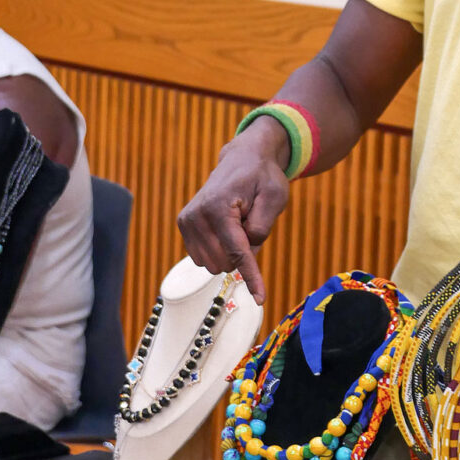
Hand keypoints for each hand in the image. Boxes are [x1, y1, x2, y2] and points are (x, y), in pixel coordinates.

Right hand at [177, 120, 290, 301]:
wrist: (242, 160)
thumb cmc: (262, 178)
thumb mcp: (275, 197)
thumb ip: (262, 226)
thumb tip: (245, 254)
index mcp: (218, 208)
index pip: (237, 252)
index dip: (251, 277)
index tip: (261, 299)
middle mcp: (196, 216)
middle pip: (225, 262)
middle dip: (244, 252)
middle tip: (252, 222)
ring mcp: (186, 221)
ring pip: (214, 263)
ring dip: (232, 251)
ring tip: (239, 222)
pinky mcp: (184, 226)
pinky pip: (204, 258)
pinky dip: (220, 249)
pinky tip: (227, 227)